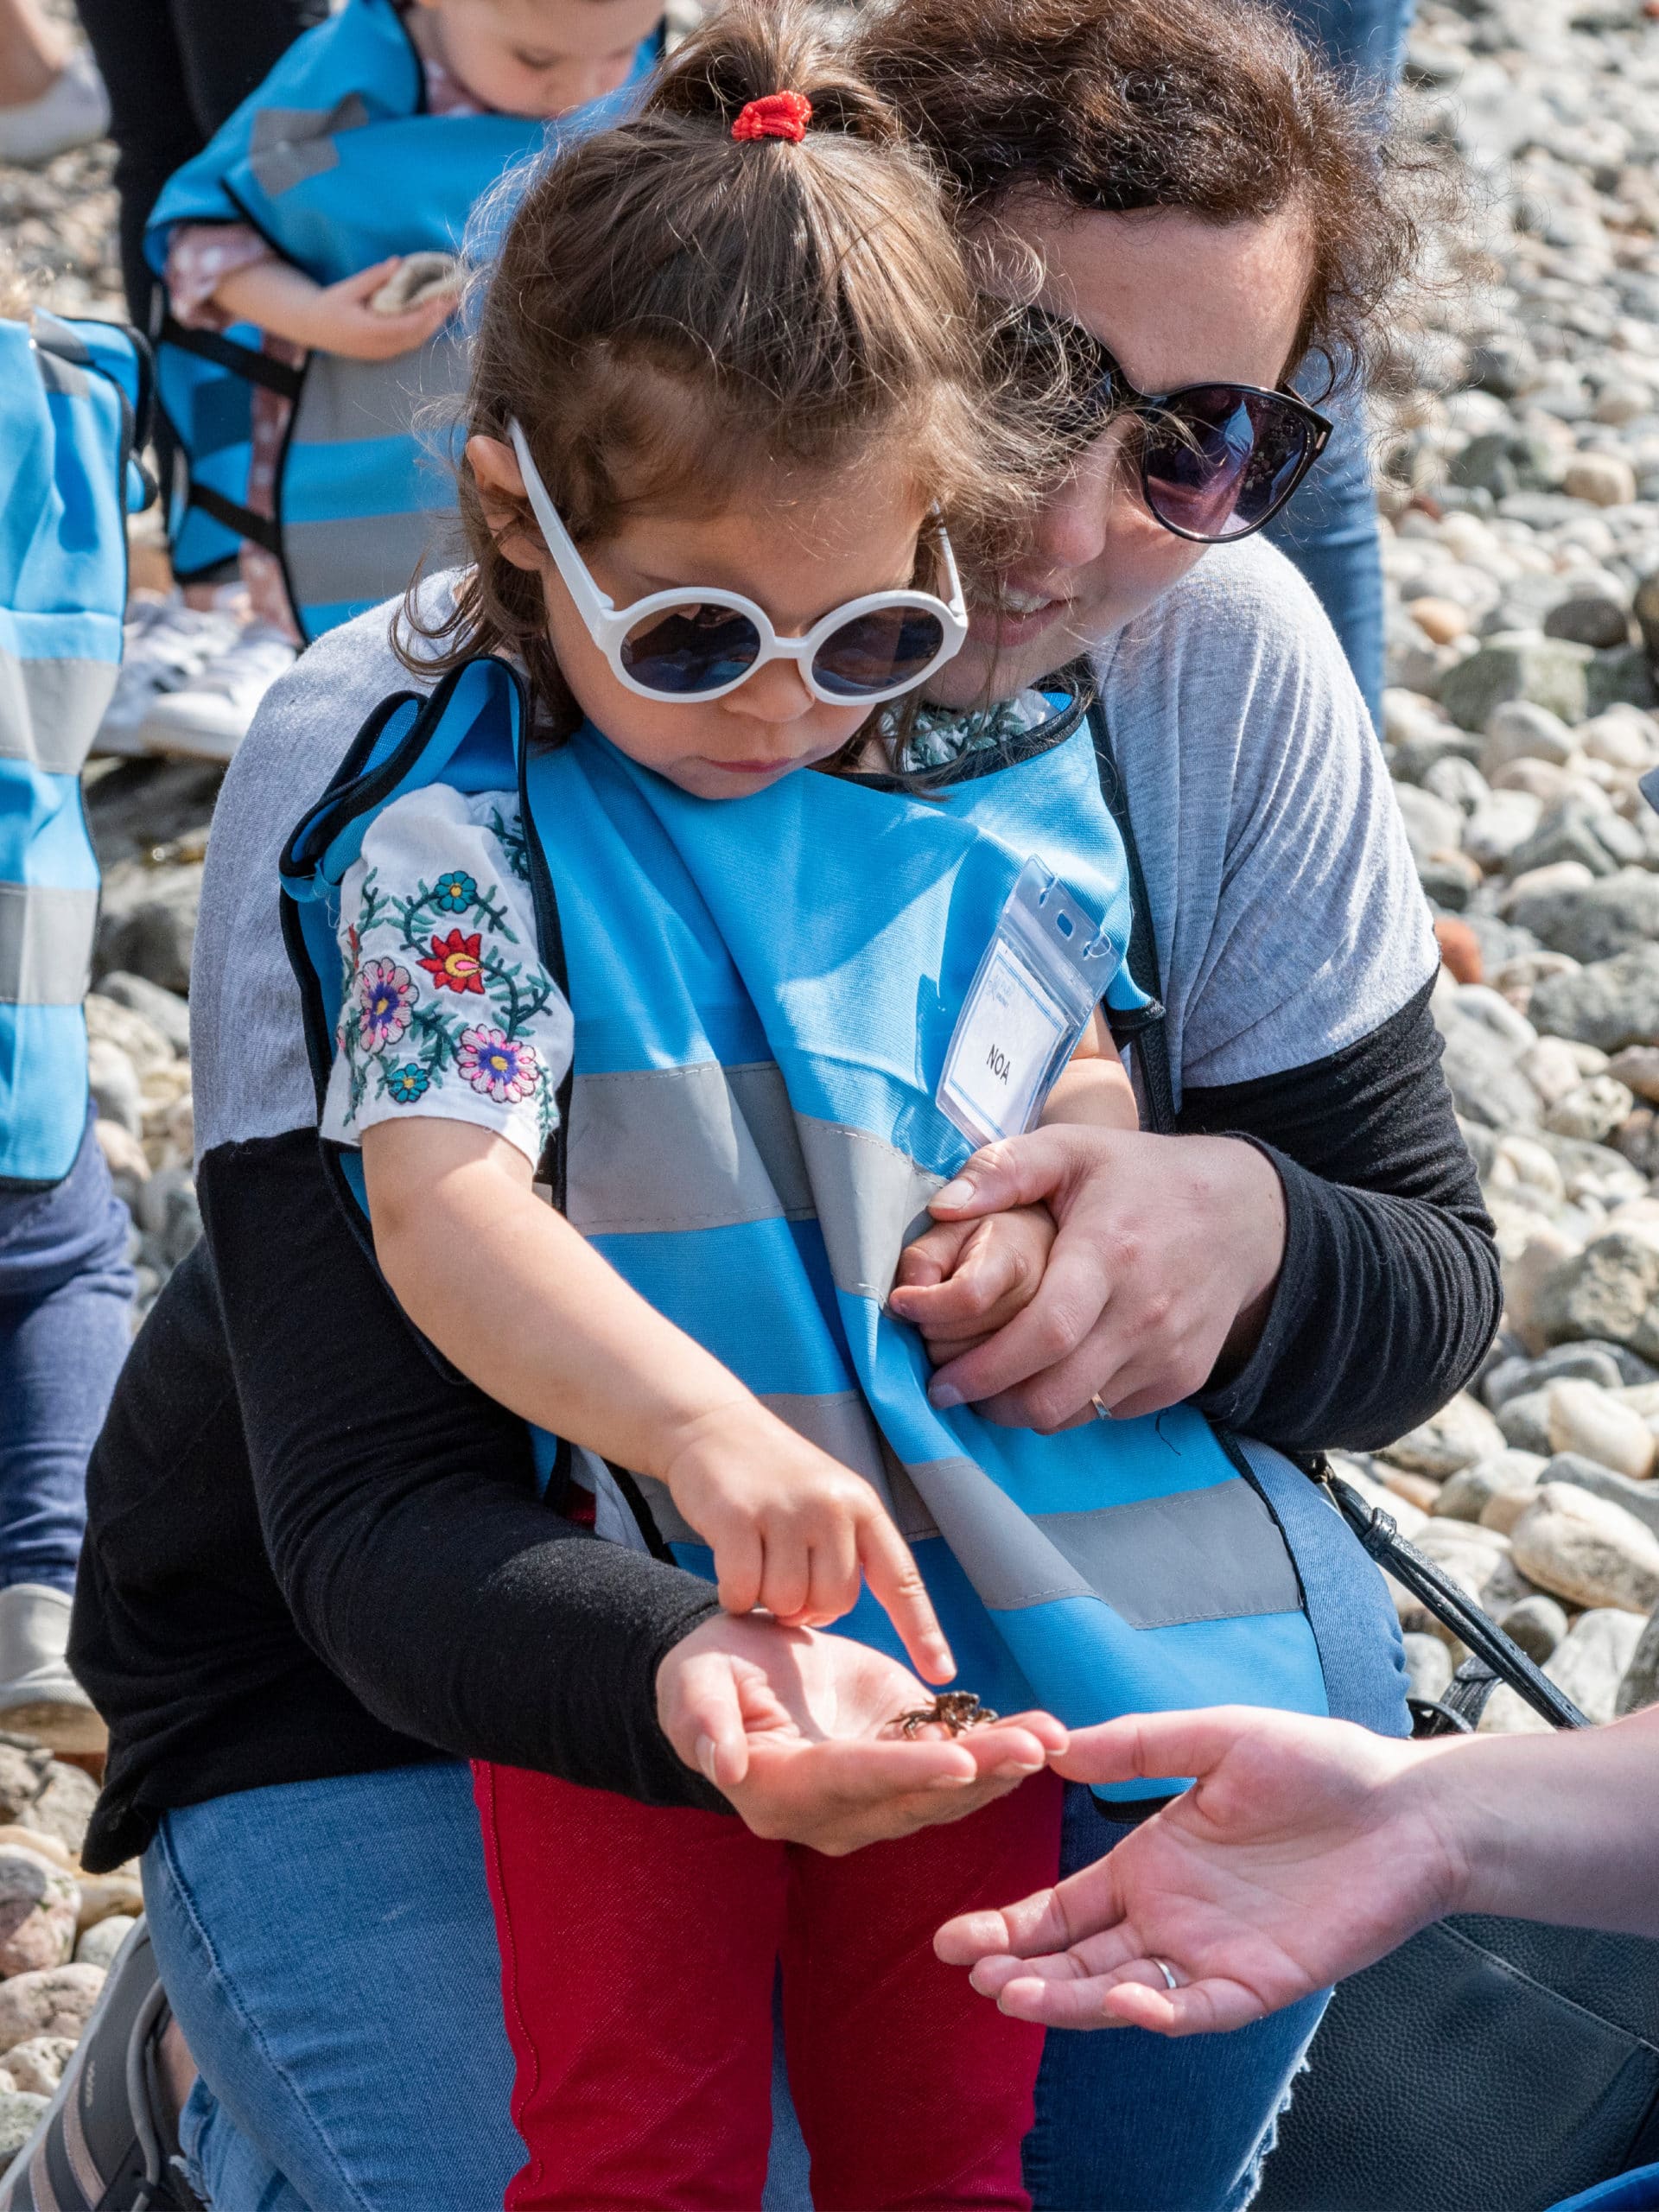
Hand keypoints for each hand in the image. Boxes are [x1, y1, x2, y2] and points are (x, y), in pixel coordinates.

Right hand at [296, 258, 458, 359]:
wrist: (312, 328)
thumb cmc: (328, 305)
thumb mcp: (347, 288)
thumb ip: (373, 278)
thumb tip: (398, 262)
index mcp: (367, 331)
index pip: (406, 326)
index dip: (428, 315)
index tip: (444, 299)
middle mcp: (378, 347)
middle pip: (417, 336)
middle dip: (438, 318)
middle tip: (456, 298)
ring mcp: (382, 353)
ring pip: (415, 342)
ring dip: (434, 325)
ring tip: (450, 305)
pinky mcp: (384, 353)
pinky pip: (409, 343)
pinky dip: (424, 330)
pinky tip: (434, 316)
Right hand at [657, 1612, 1067, 1854]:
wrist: (734, 1668)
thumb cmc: (705, 1671)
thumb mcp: (692, 1684)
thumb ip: (702, 1720)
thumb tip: (718, 1764)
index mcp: (783, 1790)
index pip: (854, 1780)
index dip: (907, 1770)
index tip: (960, 1760)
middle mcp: (835, 1811)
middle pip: (914, 1793)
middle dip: (979, 1772)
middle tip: (1035, 1748)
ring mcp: (872, 1796)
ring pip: (946, 1791)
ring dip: (1002, 1766)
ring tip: (1053, 1738)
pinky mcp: (900, 1768)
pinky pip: (955, 1769)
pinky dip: (1000, 1754)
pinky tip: (1046, 1734)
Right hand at [662, 1398, 953, 1682]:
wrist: (715, 1426)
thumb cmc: (775, 1478)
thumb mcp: (828, 1500)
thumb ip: (843, 1551)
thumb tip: (831, 1613)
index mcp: (862, 1506)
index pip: (901, 1578)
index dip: (921, 1629)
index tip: (941, 1673)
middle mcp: (831, 1507)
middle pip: (833, 1604)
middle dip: (806, 1606)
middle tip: (785, 1571)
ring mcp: (784, 1511)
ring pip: (786, 1605)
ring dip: (766, 1598)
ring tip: (757, 1556)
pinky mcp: (737, 1518)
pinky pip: (743, 1594)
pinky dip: (733, 1594)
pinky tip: (730, 1560)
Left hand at [920, 1126, 1285, 1426]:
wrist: (1242, 1213)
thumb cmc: (1140, 1178)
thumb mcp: (1072, 1148)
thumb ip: (1003, 1169)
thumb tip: (941, 1210)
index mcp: (1108, 1253)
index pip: (1045, 1333)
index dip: (986, 1369)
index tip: (941, 1381)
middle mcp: (1144, 1312)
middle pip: (1054, 1393)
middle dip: (991, 1404)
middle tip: (953, 1390)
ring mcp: (1168, 1352)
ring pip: (1077, 1412)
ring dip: (1025, 1408)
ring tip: (994, 1382)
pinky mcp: (1182, 1377)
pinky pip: (1108, 1411)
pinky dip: (1071, 1402)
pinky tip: (1051, 1369)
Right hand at [935, 1707, 1462, 2032]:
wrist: (1408, 1806)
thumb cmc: (1317, 1764)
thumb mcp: (1215, 1739)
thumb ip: (1137, 1746)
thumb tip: (1055, 1747)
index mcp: (1150, 1863)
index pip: (1063, 1909)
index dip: (1010, 1926)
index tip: (954, 1939)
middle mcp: (1170, 1918)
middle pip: (1078, 1958)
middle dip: (1021, 1969)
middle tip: (968, 1974)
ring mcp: (1211, 1955)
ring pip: (1124, 1993)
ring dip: (1070, 1999)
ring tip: (1013, 1996)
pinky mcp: (1259, 1982)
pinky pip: (1198, 2009)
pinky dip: (1159, 2013)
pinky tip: (1124, 2003)